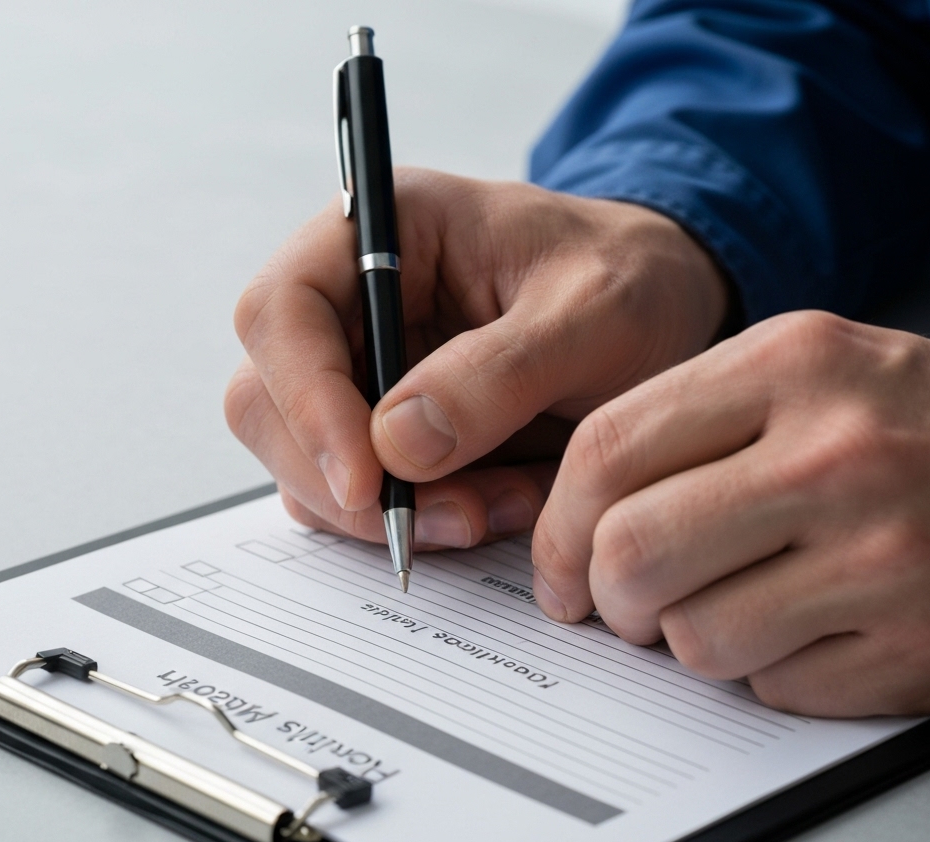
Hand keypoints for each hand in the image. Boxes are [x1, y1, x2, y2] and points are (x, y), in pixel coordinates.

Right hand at [227, 169, 725, 547]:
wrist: (662, 316)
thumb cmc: (631, 284)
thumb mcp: (597, 312)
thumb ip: (501, 370)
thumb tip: (396, 444)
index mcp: (381, 231)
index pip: (282, 312)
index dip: (305, 401)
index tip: (368, 480)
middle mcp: (350, 303)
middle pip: (267, 401)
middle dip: (348, 480)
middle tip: (453, 518)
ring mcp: (359, 372)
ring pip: (306, 465)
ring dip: (390, 512)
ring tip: (501, 508)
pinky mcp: (381, 433)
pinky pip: (358, 498)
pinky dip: (415, 523)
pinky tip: (494, 508)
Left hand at [532, 311, 929, 715]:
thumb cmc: (911, 429)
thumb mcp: (802, 378)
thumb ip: (682, 429)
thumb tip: (567, 525)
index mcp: (792, 363)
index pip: (607, 451)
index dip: (556, 527)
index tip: (558, 568)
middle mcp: (840, 452)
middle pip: (631, 552)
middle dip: (606, 598)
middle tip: (625, 602)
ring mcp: (887, 554)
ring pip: (693, 638)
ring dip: (690, 638)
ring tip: (739, 604)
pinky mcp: (919, 646)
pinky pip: (772, 687)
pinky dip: (771, 669)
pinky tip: (816, 626)